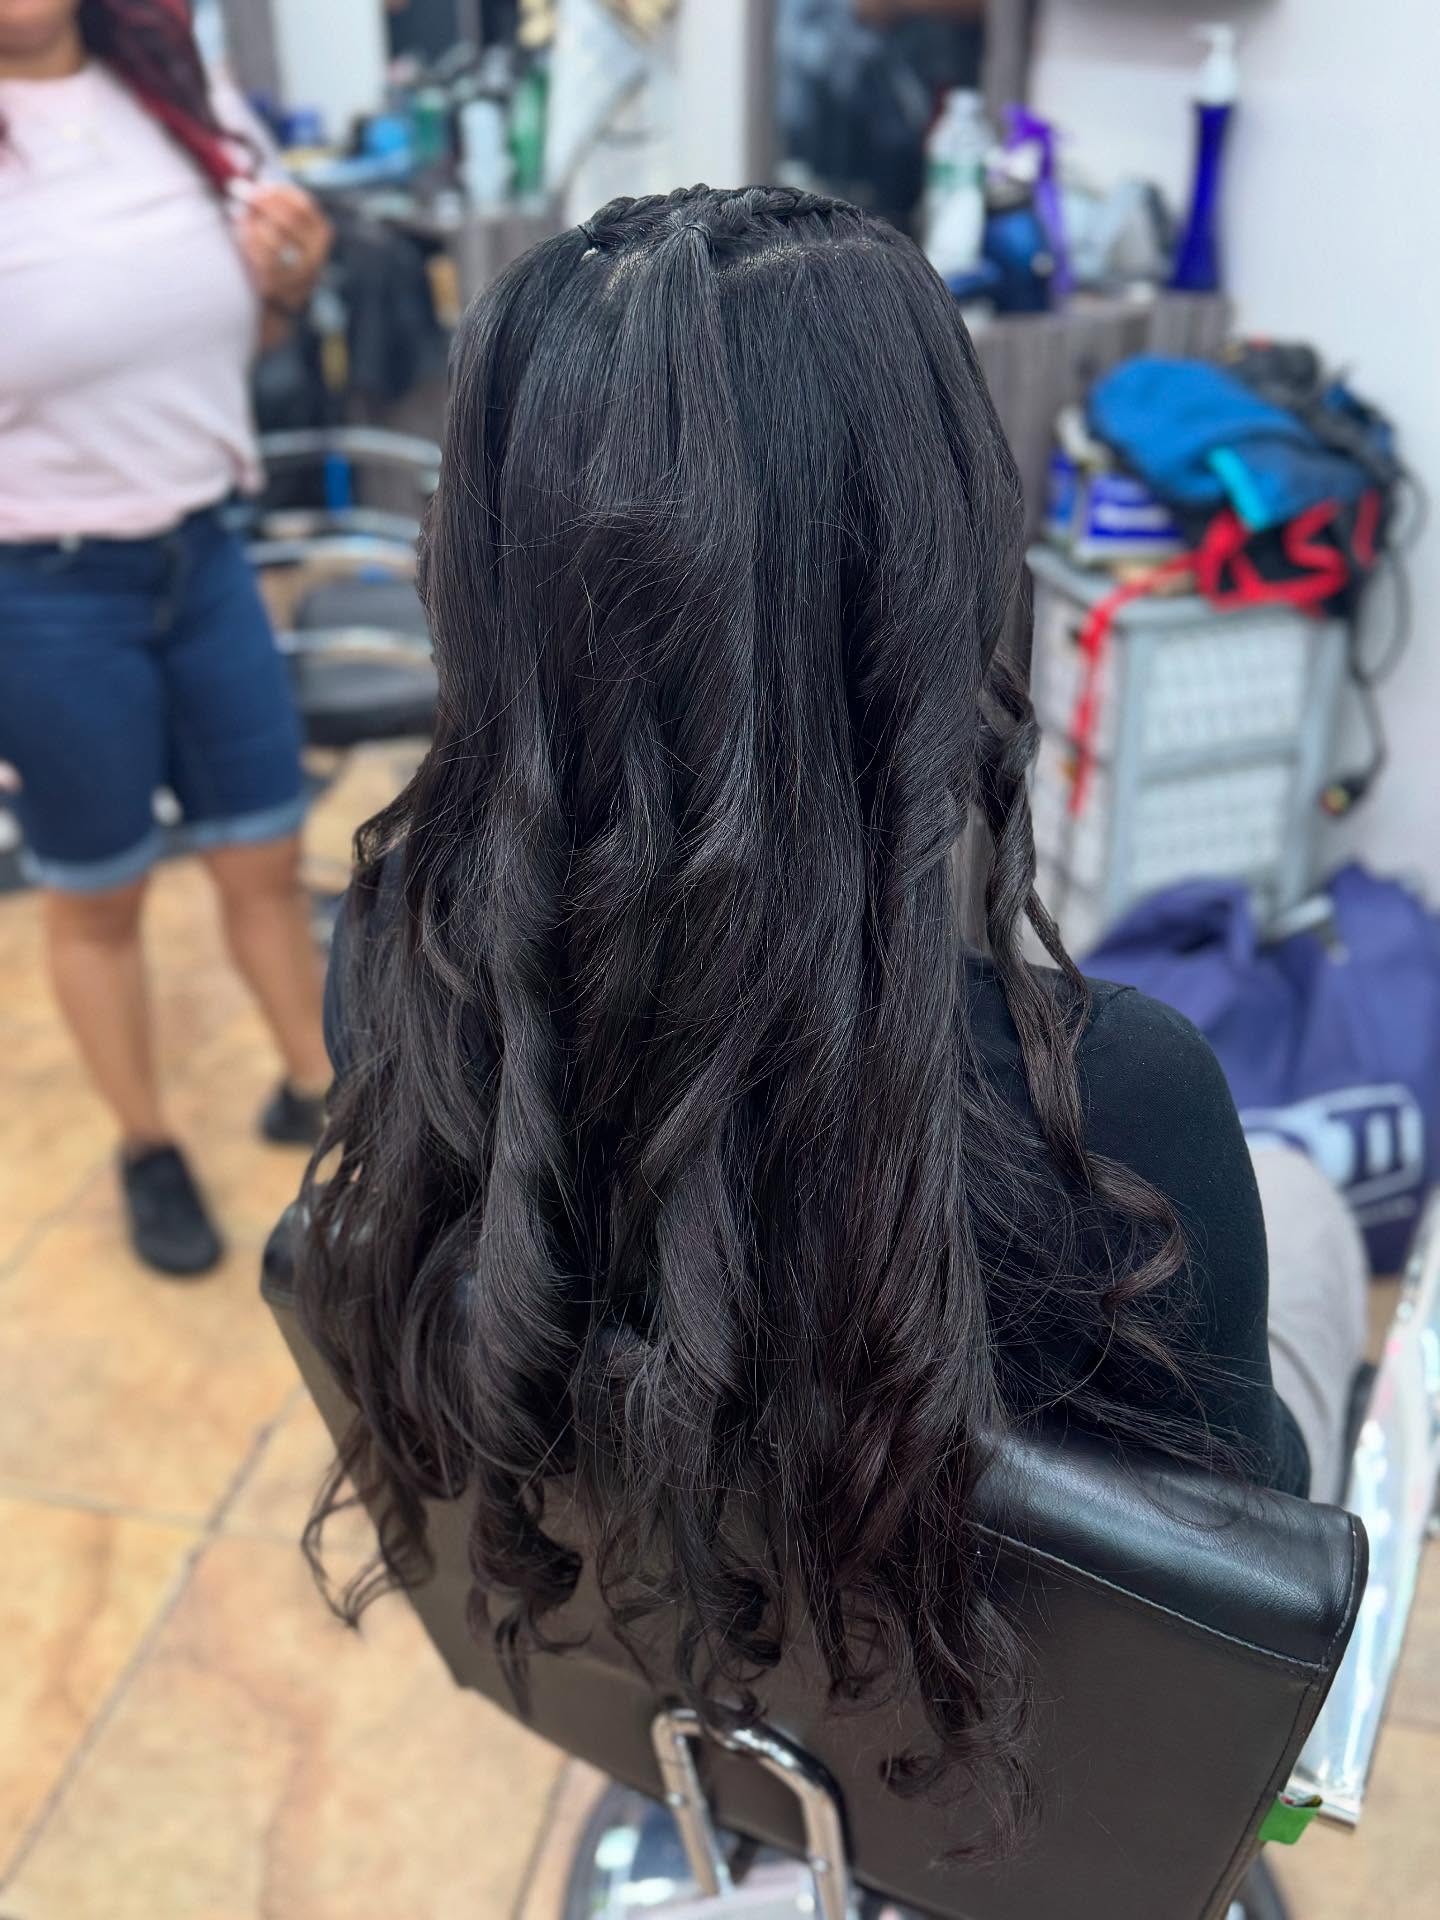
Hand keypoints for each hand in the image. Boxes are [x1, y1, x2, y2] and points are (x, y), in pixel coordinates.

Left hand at [236, 182, 333, 314]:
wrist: (281, 301)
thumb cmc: (280, 255)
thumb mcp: (285, 229)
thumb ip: (271, 205)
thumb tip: (242, 179)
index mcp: (322, 234)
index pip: (303, 205)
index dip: (278, 192)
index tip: (259, 185)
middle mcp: (317, 254)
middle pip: (289, 219)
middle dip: (263, 204)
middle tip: (243, 195)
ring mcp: (301, 274)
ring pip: (274, 239)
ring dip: (252, 224)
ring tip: (240, 217)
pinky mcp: (281, 288)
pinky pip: (260, 259)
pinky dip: (247, 244)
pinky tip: (240, 236)